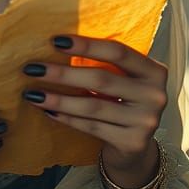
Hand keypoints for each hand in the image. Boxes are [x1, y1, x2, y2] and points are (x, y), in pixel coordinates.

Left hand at [20, 34, 167, 174]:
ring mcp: (146, 121)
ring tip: (32, 93)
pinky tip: (47, 111)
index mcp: (154, 71)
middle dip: (63, 73)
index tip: (55, 41)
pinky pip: (91, 126)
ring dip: (58, 98)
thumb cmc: (122, 104)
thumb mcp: (123, 81)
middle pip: (102, 79)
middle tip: (32, 68)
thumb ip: (105, 64)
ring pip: (93, 105)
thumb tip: (58, 44)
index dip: (86, 45)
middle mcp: (155, 95)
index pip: (118, 52)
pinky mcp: (132, 142)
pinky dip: (66, 118)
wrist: (134, 148)